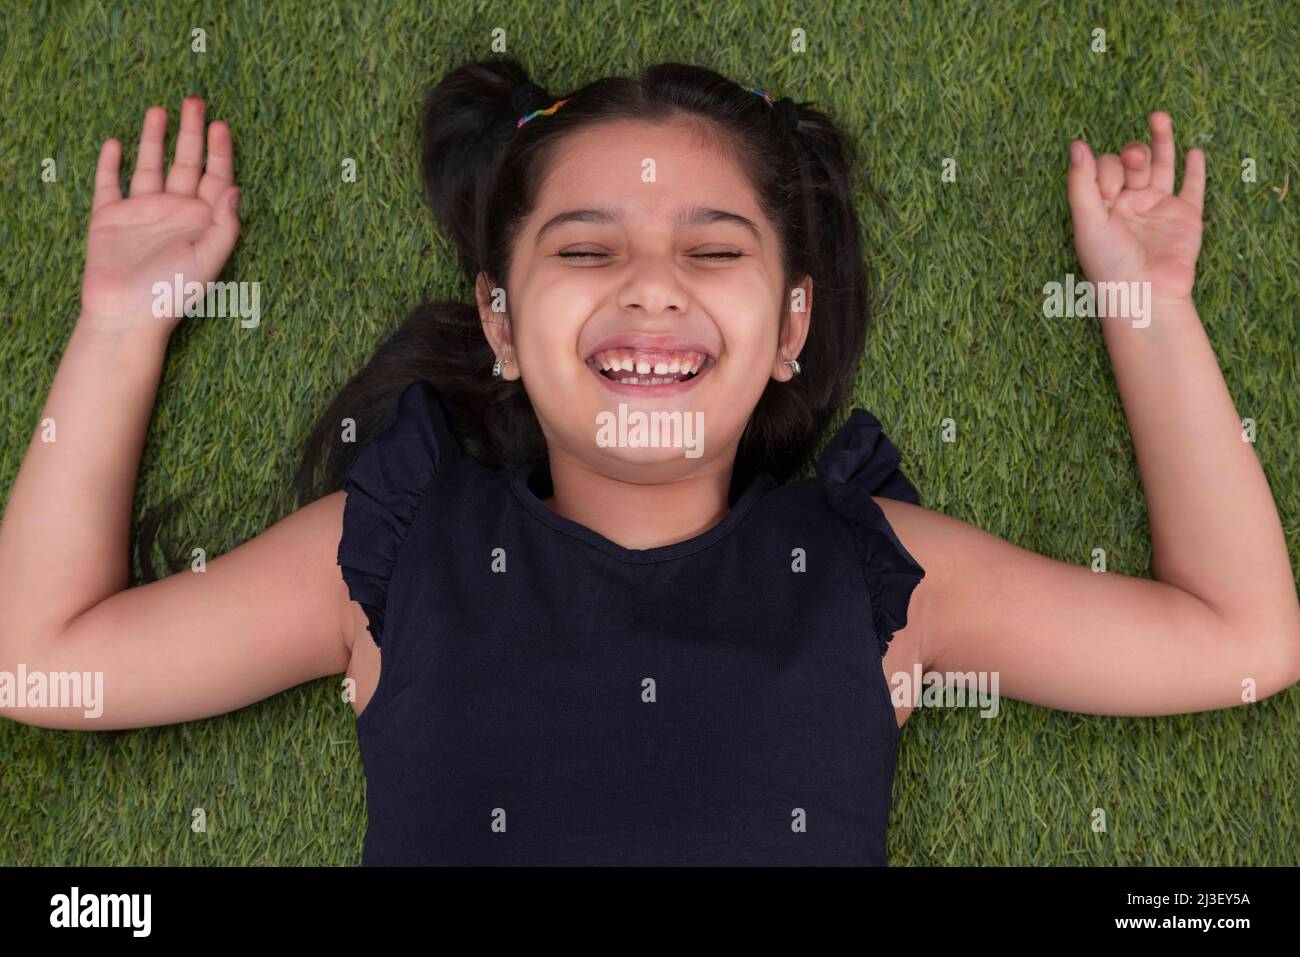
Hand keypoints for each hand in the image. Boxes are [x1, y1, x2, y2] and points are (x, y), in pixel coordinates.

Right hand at [81, 97, 240, 337]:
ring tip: (158, 110)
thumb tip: (235, 187)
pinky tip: (115, 143)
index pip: (215, 177)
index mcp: (202, 221)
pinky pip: (109, 185)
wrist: (128, 315)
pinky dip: (111, 164)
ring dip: (153, 139)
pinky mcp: (110, 218)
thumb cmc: (174, 293)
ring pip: (149, 166)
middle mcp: (174, 212)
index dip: (220, 151)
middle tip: (195, 100)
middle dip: (190, 132)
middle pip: (185, 163)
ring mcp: (141, 213)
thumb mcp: (210, 259)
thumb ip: (226, 224)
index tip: (222, 124)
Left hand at [1067, 111, 1204, 304]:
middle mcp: (1129, 205)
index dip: (1105, 169)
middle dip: (1132, 154)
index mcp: (1102, 206)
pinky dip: (1195, 169)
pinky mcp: (1185, 217)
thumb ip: (1081, 183)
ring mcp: (1159, 209)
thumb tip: (1076, 145)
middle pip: (1131, 163)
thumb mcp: (1087, 221)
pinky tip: (1194, 150)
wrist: (1145, 294)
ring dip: (1160, 141)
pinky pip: (1193, 188)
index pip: (1103, 168)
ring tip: (1158, 116)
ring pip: (1161, 166)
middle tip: (1133, 158)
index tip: (1107, 193)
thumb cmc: (1109, 263)